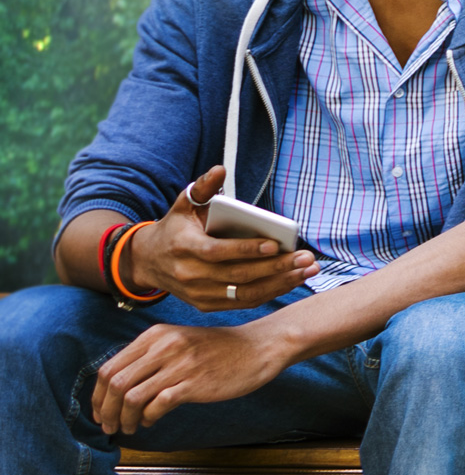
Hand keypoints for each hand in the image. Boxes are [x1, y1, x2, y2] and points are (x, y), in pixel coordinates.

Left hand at [90, 320, 292, 434]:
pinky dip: (148, 417)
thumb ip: (151, 357)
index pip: (109, 368)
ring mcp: (178, 365)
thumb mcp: (179, 342)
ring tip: (128, 429)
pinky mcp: (194, 383)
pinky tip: (151, 422)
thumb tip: (124, 385)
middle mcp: (161, 347)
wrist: (256, 348)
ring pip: (132, 396)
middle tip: (107, 426)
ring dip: (124, 418)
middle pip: (115, 383)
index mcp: (153, 336)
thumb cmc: (219, 350)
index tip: (99, 411)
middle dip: (105, 410)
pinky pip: (158, 404)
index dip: (98, 395)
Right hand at [120, 165, 317, 309]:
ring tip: (306, 272)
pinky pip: (243, 303)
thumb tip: (220, 170)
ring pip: (246, 294)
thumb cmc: (175, 228)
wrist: (149, 261)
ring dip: (280, 283)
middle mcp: (190, 274)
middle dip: (276, 267)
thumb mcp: (183, 205)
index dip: (247, 250)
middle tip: (305, 259)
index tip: (275, 244)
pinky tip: (290, 282)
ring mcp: (199, 294)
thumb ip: (202, 188)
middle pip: (239, 275)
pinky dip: (269, 293)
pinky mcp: (207, 305)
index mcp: (184, 247)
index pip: (219, 252)